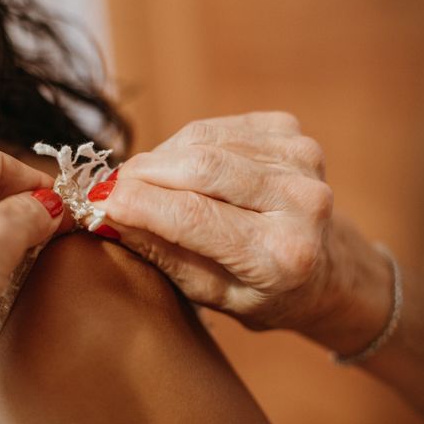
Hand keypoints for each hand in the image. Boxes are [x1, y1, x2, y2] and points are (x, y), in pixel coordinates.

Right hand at [90, 112, 384, 337]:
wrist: (327, 268)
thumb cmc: (265, 291)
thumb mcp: (214, 296)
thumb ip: (163, 252)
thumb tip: (107, 211)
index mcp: (282, 256)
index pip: (192, 216)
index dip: (136, 202)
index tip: (96, 199)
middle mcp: (302, 202)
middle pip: (199, 167)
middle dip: (143, 172)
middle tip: (112, 186)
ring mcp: (301, 159)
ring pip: (202, 140)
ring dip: (162, 159)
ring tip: (149, 183)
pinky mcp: (292, 132)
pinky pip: (216, 127)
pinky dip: (188, 144)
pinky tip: (186, 168)